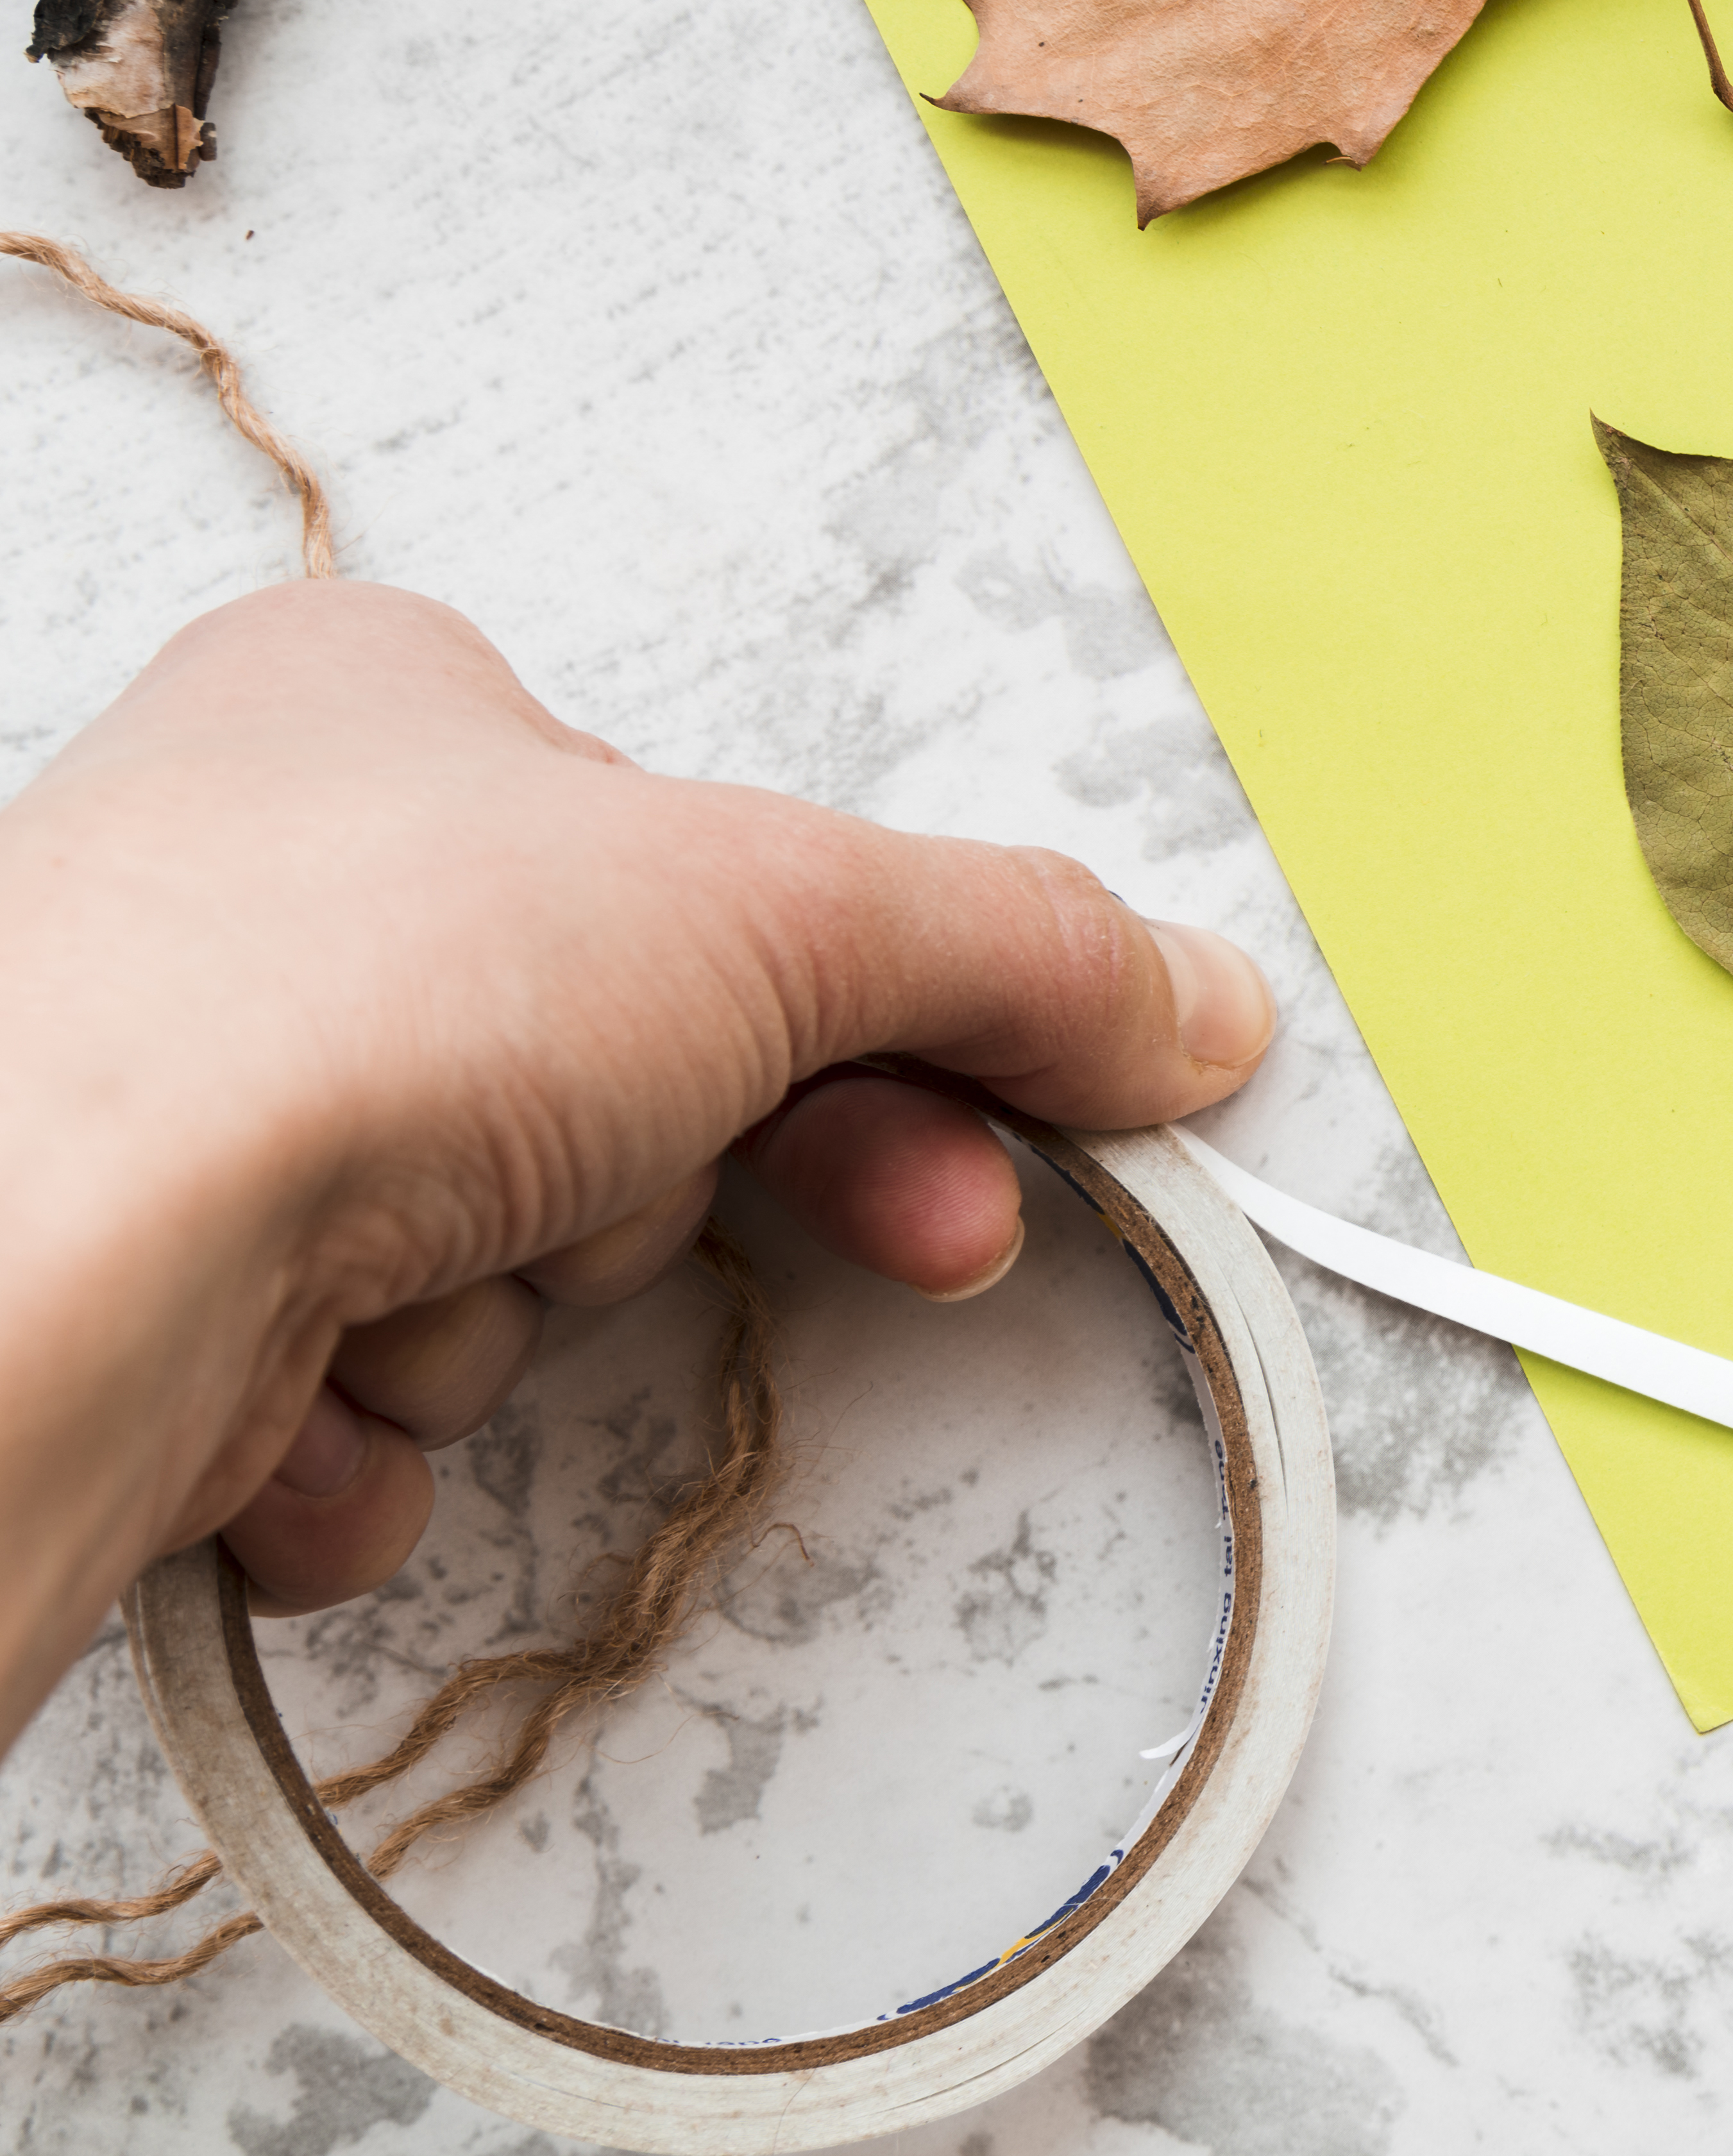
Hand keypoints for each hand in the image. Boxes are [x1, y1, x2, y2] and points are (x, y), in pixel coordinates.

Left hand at [0, 582, 1274, 1749]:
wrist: (43, 1245)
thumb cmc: (339, 988)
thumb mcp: (778, 906)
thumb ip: (1014, 957)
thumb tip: (1195, 1001)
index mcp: (379, 712)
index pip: (706, 877)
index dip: (889, 1015)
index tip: (1014, 1125)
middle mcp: (255, 885)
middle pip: (625, 1082)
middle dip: (710, 1185)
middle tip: (911, 1232)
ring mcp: (171, 1106)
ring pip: (488, 1264)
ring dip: (513, 1312)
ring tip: (431, 1273)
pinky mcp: (115, 1317)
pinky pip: (333, 1418)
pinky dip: (357, 1443)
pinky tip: (301, 1397)